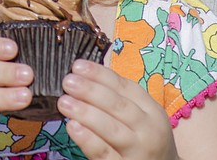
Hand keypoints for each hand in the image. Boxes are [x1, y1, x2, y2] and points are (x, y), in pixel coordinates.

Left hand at [58, 59, 178, 159]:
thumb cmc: (145, 140)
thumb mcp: (143, 117)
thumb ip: (119, 99)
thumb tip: (85, 77)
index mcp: (152, 111)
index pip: (125, 87)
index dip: (100, 75)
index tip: (78, 65)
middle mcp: (147, 130)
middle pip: (118, 106)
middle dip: (91, 91)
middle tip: (68, 81)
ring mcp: (137, 151)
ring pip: (111, 129)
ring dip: (86, 113)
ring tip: (64, 101)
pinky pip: (104, 153)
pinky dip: (88, 139)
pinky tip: (73, 127)